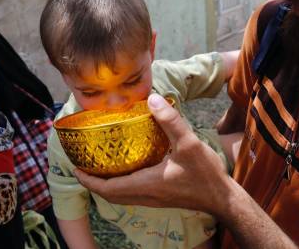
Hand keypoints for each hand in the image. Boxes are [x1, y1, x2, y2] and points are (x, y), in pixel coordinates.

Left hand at [74, 93, 232, 215]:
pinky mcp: (160, 198)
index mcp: (146, 184)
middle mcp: (145, 195)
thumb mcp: (189, 143)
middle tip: (82, 167)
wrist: (222, 199)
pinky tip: (126, 170)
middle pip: (110, 194)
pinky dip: (121, 186)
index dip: (89, 181)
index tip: (76, 169)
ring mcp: (153, 199)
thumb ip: (170, 120)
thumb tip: (152, 99)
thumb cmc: (205, 174)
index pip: (108, 188)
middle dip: (93, 183)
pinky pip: (132, 194)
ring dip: (106, 185)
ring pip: (121, 196)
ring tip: (98, 168)